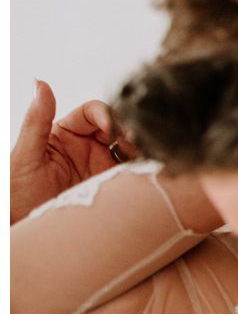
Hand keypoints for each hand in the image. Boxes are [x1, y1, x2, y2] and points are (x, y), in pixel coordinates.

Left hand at [11, 81, 137, 224]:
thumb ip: (36, 120)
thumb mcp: (25, 157)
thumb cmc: (15, 197)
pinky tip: (147, 171)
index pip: (92, 112)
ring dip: (140, 149)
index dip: (106, 115)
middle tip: (133, 145)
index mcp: (64, 134)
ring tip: (143, 158)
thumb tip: (40, 83)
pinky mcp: (113, 187)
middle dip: (128, 131)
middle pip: (118, 127)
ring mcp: (102, 167)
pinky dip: (144, 169)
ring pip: (130, 148)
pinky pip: (133, 173)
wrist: (23, 230)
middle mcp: (87, 147)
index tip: (112, 129)